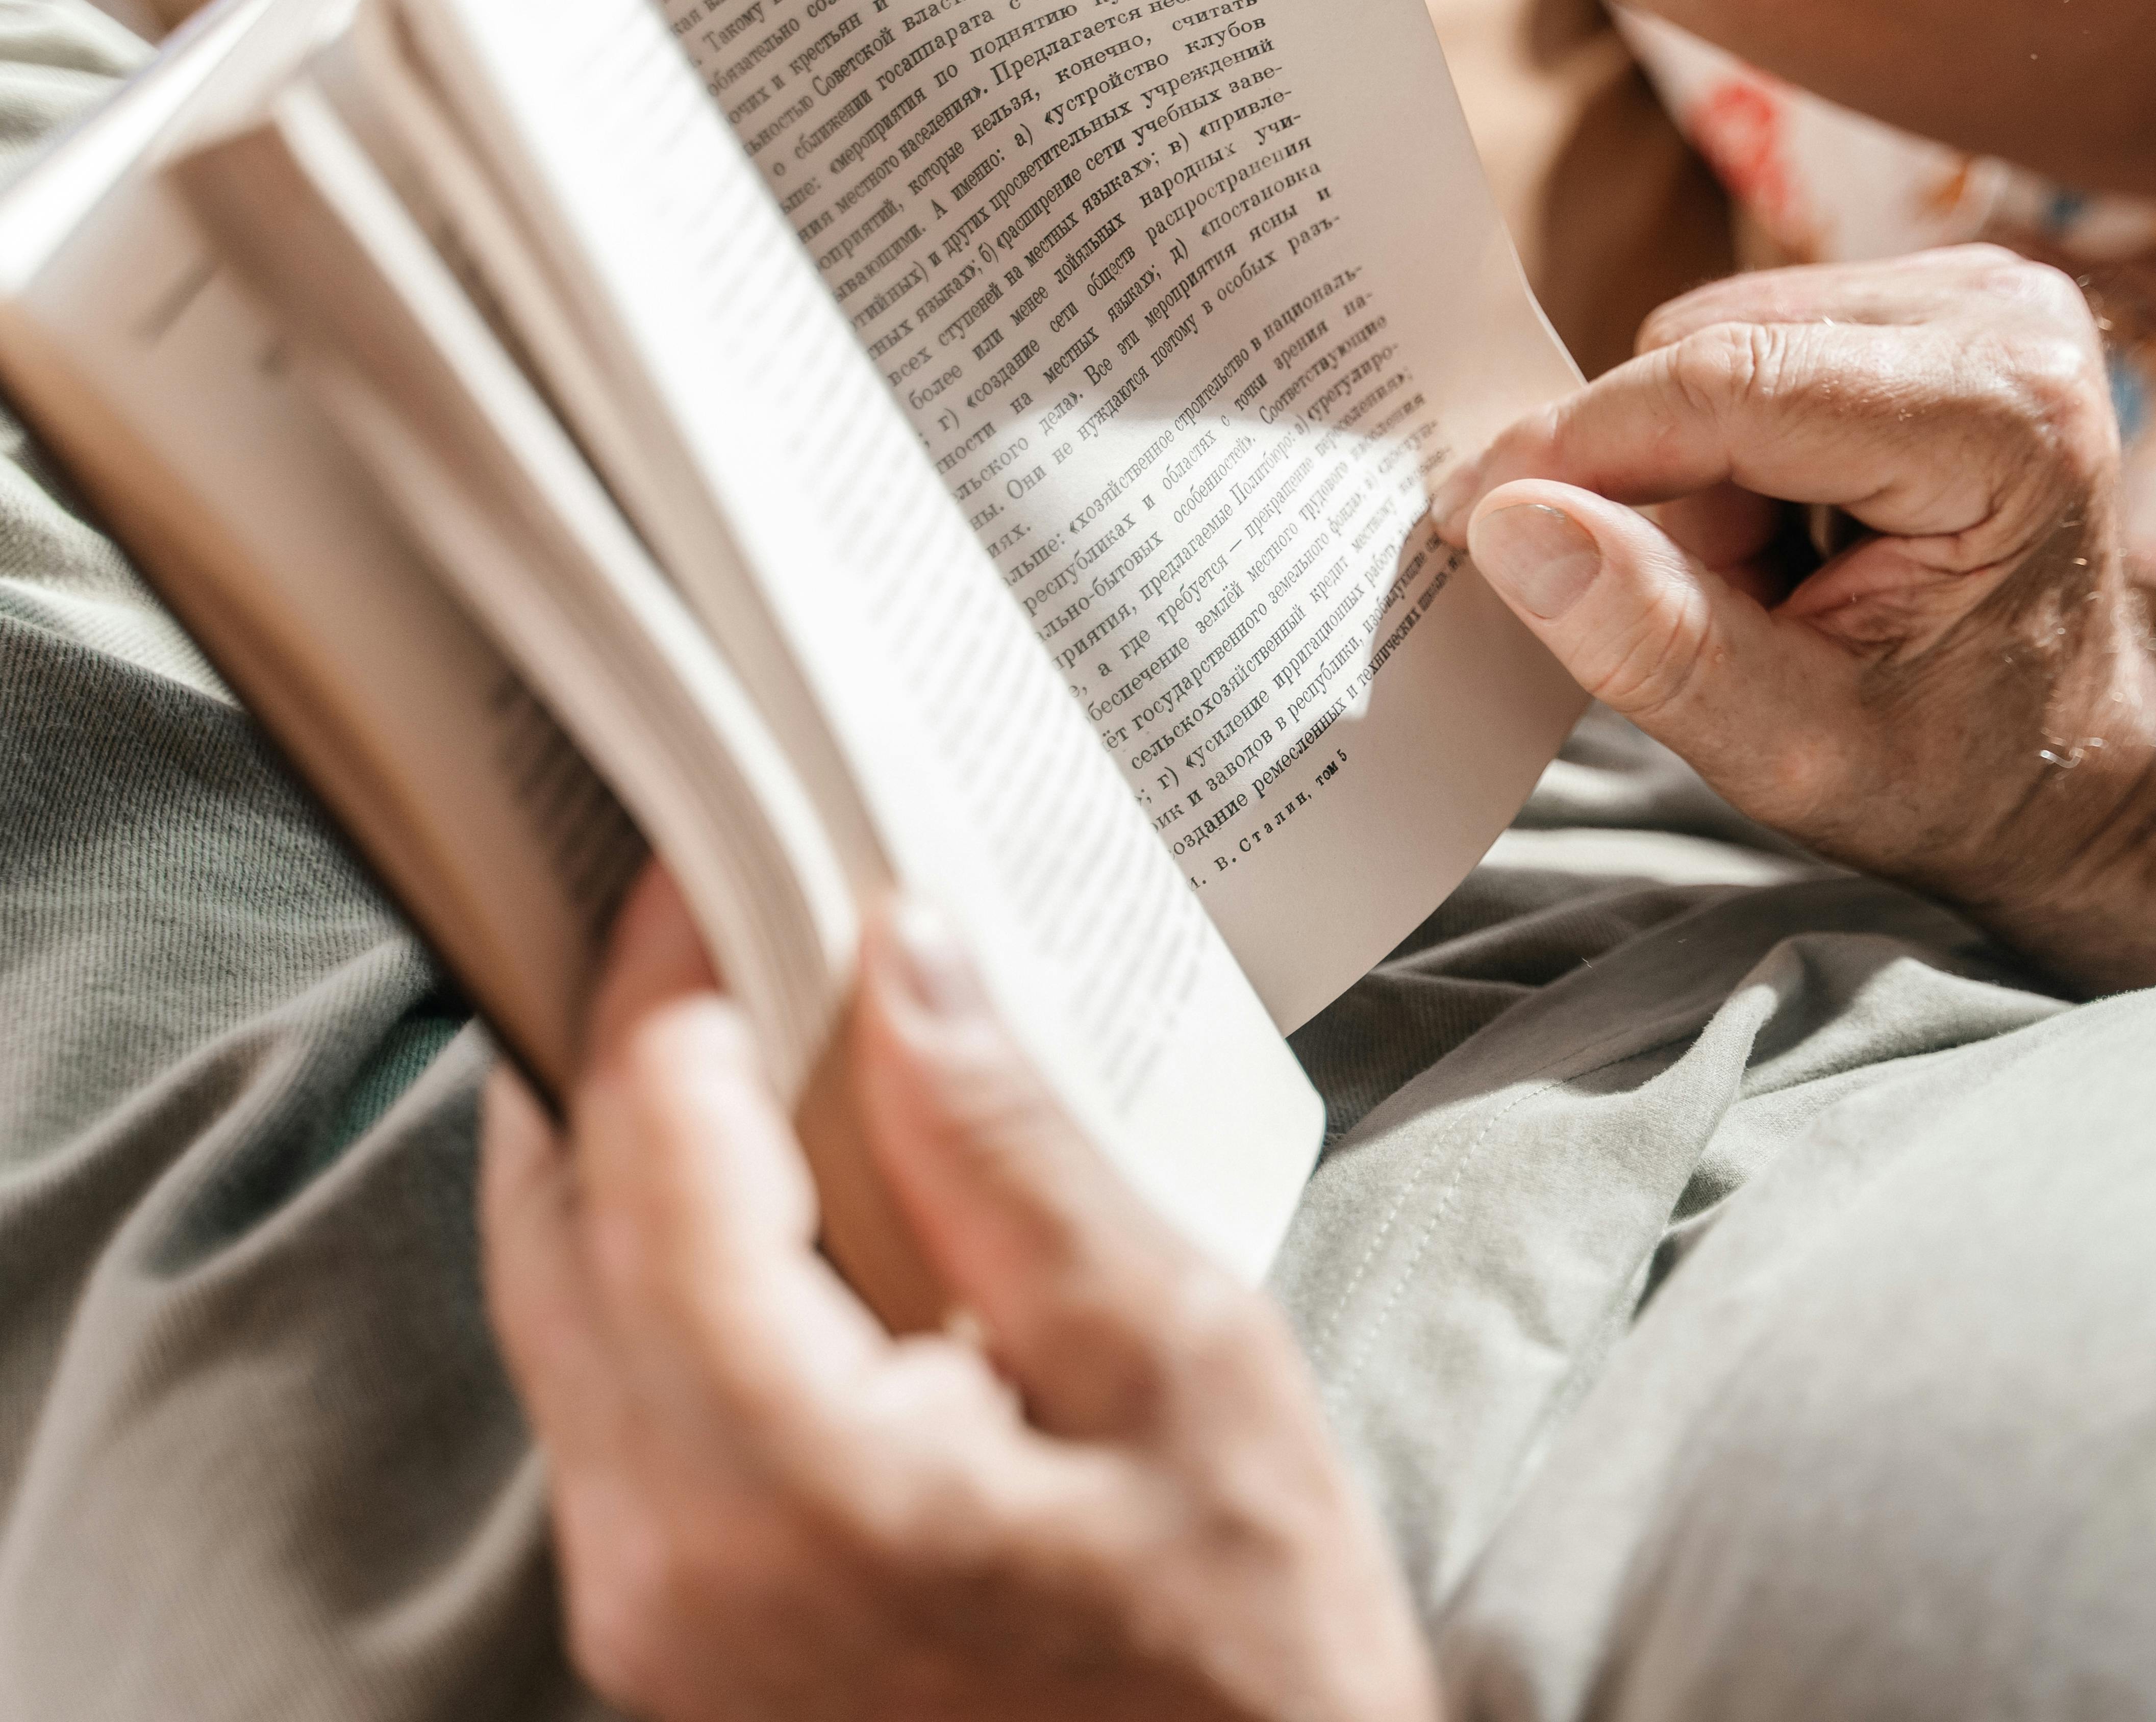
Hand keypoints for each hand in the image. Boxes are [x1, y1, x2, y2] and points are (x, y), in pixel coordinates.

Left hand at [481, 867, 1437, 1721]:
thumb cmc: (1253, 1652)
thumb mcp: (1182, 1362)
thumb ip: (1015, 1154)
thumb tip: (907, 963)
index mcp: (788, 1490)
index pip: (651, 1156)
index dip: (669, 978)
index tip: (715, 859)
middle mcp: (663, 1567)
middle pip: (556, 1227)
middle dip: (615, 1045)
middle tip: (708, 913)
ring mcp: (651, 1617)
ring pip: (564, 1313)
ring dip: (633, 1152)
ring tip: (751, 1030)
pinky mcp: (678, 1633)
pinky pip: (615, 1402)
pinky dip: (663, 1268)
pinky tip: (773, 1200)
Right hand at [1435, 246, 2155, 987]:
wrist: (2070, 770)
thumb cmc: (1954, 776)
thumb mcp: (1798, 751)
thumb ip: (1658, 642)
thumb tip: (1505, 521)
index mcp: (2010, 419)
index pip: (1732, 388)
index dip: (1577, 444)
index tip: (1463, 511)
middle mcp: (2012, 316)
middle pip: (1716, 346)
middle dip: (1662, 479)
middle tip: (1718, 606)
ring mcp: (1983, 291)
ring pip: (1718, 337)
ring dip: (1695, 467)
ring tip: (1769, 579)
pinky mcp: (1938, 298)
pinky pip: (1751, 339)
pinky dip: (1730, 444)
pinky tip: (1791, 530)